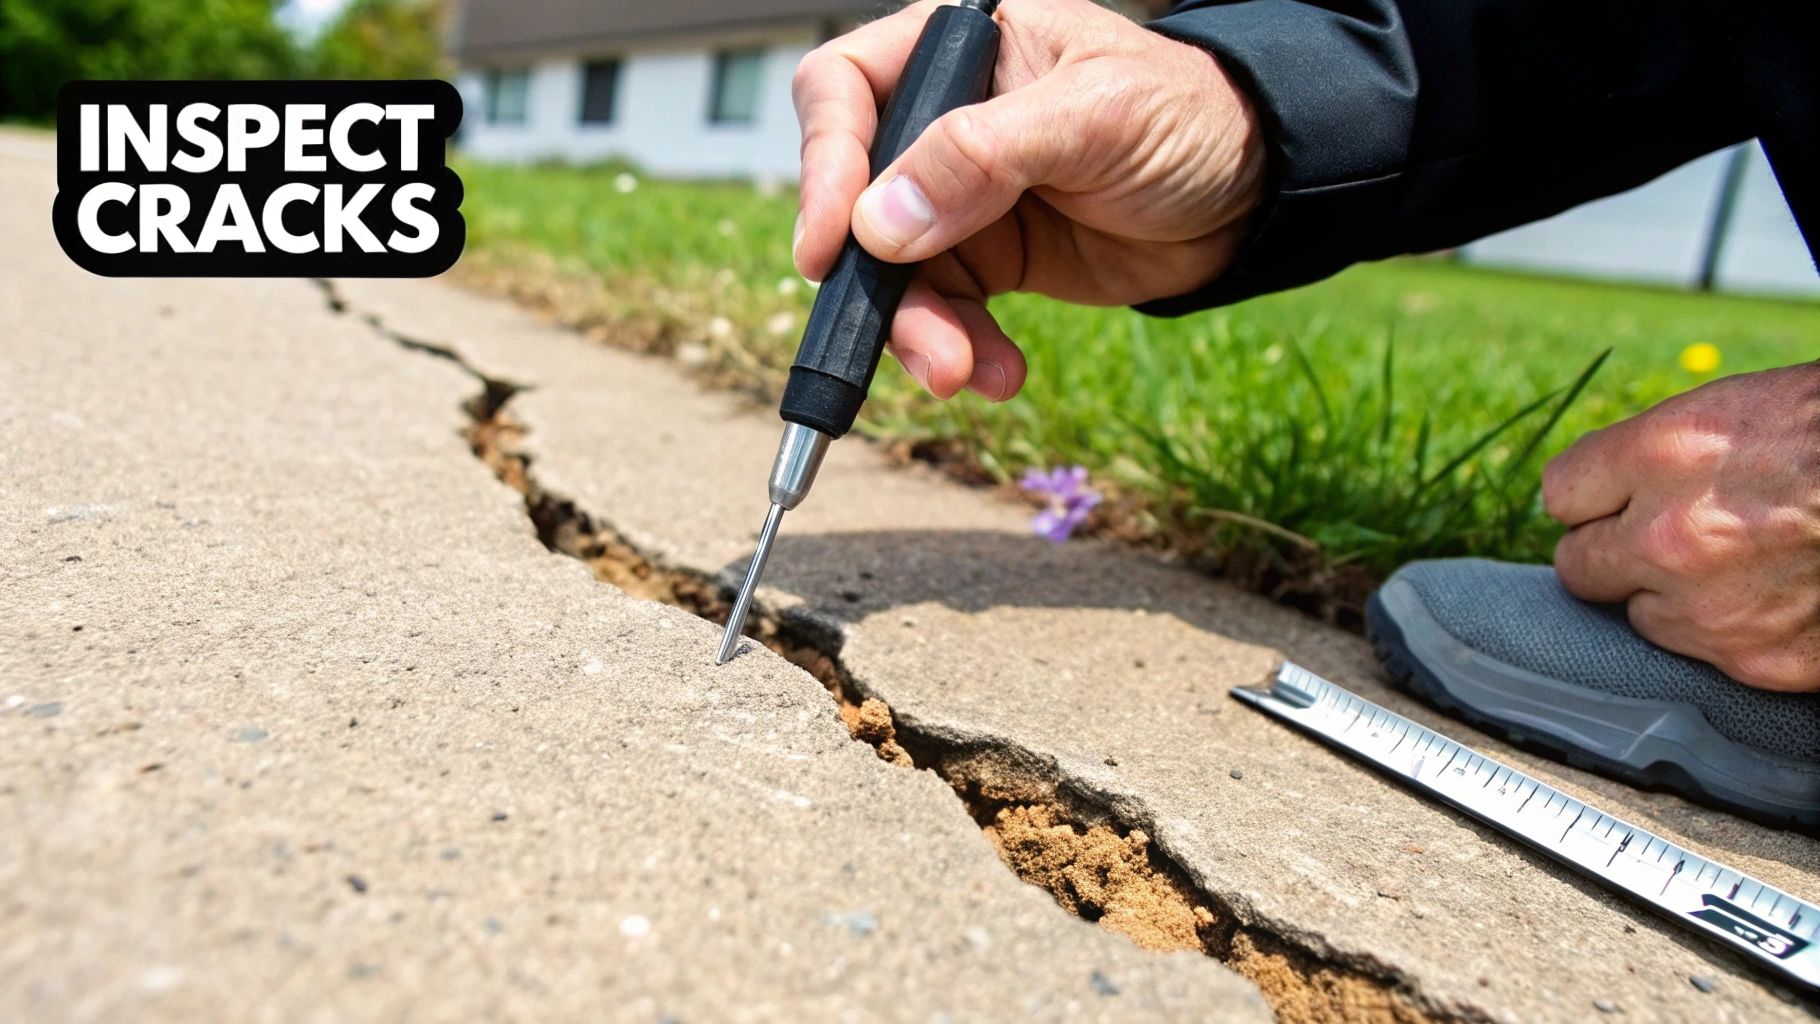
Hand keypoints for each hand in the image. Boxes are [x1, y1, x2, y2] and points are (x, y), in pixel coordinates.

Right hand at [793, 0, 1263, 400]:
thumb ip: (983, 156)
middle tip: (917, 343)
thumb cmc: (1188, 116)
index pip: (845, 92)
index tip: (830, 247)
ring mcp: (961, 196)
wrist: (1257, 193)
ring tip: (963, 375)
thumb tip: (878, 224)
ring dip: (922, 333)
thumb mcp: (1093, 116)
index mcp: (957, 49)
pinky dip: (962, 350)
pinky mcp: (990, 258)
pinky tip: (1000, 375)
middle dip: (879, 283)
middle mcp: (942, 121)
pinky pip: (945, 313)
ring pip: (896, 274)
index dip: (824, 167)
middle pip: (857, 201)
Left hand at [1545, 362, 1819, 691]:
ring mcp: (1711, 607)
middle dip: (1609, 553)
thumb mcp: (1744, 413)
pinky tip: (1777, 598)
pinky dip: (1730, 634)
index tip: (1610, 499)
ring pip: (1639, 616)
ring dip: (1670, 597)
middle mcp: (1671, 534)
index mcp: (1666, 453)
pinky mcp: (1757, 662)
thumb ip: (1665, 457)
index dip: (1590, 497)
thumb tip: (1614, 491)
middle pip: (1576, 565)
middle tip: (1655, 539)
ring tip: (1738, 564)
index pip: (1560, 492)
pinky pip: (1704, 655)